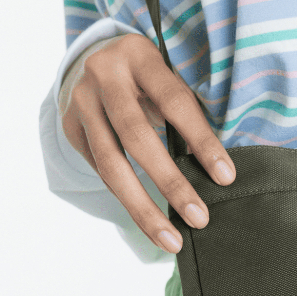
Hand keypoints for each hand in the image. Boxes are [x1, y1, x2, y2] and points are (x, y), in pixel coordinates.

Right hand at [58, 33, 235, 252]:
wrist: (93, 55)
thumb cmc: (150, 74)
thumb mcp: (168, 75)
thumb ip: (185, 111)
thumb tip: (217, 167)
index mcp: (139, 56)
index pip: (175, 102)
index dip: (202, 141)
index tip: (226, 177)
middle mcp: (103, 75)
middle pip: (138, 138)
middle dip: (171, 183)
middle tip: (200, 218)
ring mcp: (80, 102)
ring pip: (111, 164)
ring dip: (143, 208)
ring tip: (171, 239)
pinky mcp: (69, 126)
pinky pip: (101, 170)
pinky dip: (127, 196)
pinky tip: (150, 221)